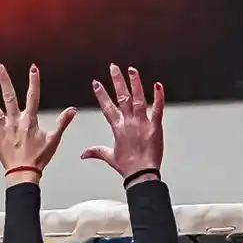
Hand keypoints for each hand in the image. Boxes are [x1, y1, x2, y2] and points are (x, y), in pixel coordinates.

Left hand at [0, 63, 75, 180]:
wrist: (24, 174)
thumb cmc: (39, 158)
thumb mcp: (54, 140)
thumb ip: (62, 123)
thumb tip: (72, 110)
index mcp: (29, 120)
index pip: (33, 96)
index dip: (34, 82)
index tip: (33, 68)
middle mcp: (14, 121)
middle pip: (9, 96)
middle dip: (4, 80)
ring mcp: (3, 129)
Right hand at [81, 64, 163, 183]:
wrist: (141, 175)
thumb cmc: (127, 167)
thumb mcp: (109, 157)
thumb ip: (96, 152)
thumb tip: (83, 155)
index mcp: (117, 128)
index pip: (107, 106)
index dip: (101, 94)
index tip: (97, 83)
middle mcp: (128, 122)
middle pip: (122, 97)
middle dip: (117, 81)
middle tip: (113, 67)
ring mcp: (142, 123)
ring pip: (138, 98)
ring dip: (135, 83)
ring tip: (132, 70)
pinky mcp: (155, 127)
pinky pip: (157, 109)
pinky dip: (158, 97)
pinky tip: (158, 85)